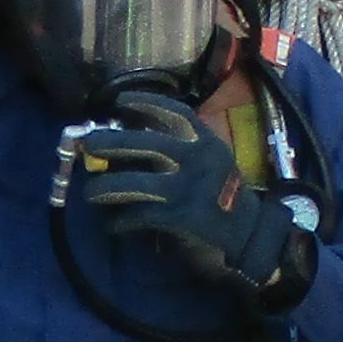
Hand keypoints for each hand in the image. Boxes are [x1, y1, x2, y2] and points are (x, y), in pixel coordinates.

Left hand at [65, 93, 315, 307]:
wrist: (252, 240)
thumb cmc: (226, 203)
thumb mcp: (213, 167)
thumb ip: (183, 154)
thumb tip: (134, 144)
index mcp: (208, 143)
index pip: (175, 113)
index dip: (146, 103)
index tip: (120, 101)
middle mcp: (198, 160)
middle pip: (144, 143)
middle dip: (111, 143)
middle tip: (89, 145)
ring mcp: (188, 189)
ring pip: (134, 183)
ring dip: (105, 187)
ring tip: (89, 193)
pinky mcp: (180, 218)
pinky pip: (139, 215)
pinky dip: (121, 221)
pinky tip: (113, 225)